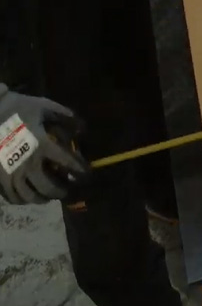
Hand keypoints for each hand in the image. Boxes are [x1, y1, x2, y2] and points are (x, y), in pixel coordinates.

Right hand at [0, 84, 88, 204]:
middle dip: (62, 191)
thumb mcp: (45, 106)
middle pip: (49, 187)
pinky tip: (27, 196)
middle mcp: (28, 162)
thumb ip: (66, 117)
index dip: (81, 171)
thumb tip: (82, 128)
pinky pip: (11, 195)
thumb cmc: (18, 107)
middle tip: (67, 189)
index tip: (86, 175)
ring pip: (30, 196)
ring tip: (48, 196)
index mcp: (43, 145)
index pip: (69, 163)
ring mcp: (11, 171)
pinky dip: (22, 199)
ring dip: (43, 198)